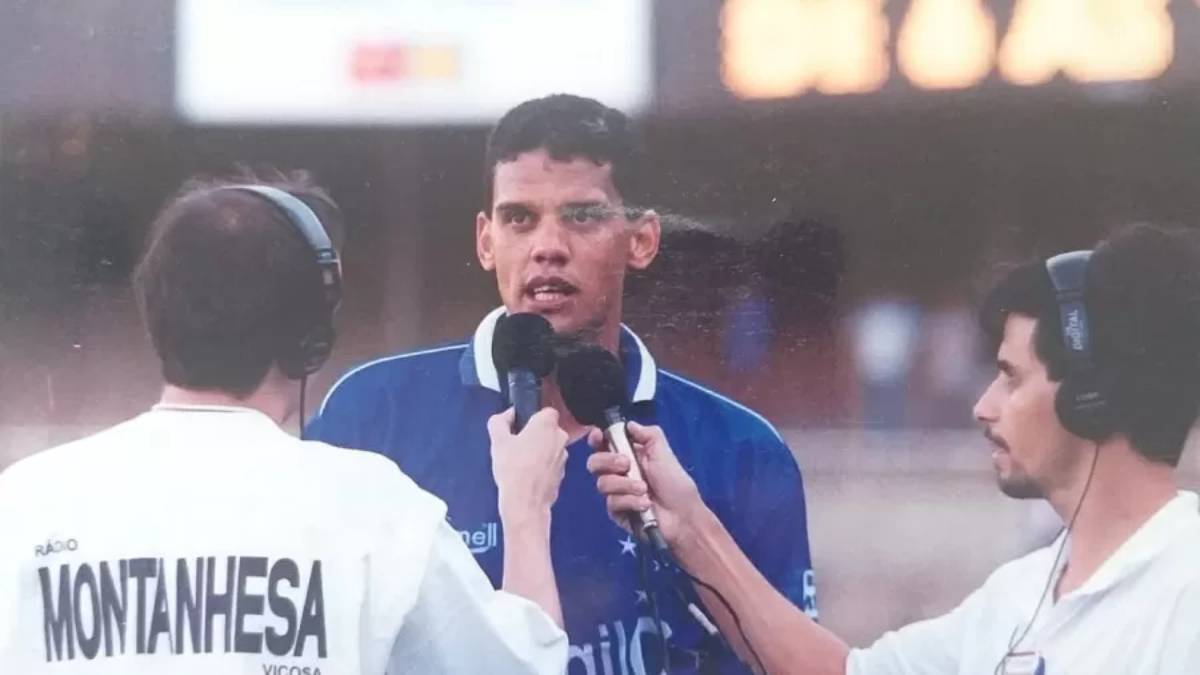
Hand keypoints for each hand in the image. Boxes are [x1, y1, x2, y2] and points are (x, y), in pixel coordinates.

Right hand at [488, 408, 567, 529]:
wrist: (525, 503)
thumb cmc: (512, 469)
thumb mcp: (497, 441)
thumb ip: (500, 421)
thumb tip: (507, 415)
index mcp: (547, 424)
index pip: (545, 411)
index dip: (531, 418)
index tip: (519, 428)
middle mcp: (560, 438)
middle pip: (548, 430)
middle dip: (535, 436)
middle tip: (517, 447)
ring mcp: (564, 457)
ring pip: (550, 448)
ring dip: (539, 453)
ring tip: (520, 464)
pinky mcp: (563, 474)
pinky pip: (551, 465)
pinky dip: (543, 468)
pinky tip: (528, 476)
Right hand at [586, 421, 706, 545]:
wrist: (683, 515)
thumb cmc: (676, 483)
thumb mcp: (664, 453)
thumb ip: (648, 434)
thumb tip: (629, 424)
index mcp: (628, 455)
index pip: (602, 444)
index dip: (596, 439)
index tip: (598, 436)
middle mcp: (618, 473)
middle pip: (594, 462)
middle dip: (608, 461)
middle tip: (626, 464)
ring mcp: (616, 493)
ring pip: (602, 484)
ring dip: (625, 485)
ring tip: (645, 489)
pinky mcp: (617, 512)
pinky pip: (612, 503)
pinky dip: (630, 501)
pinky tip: (645, 504)